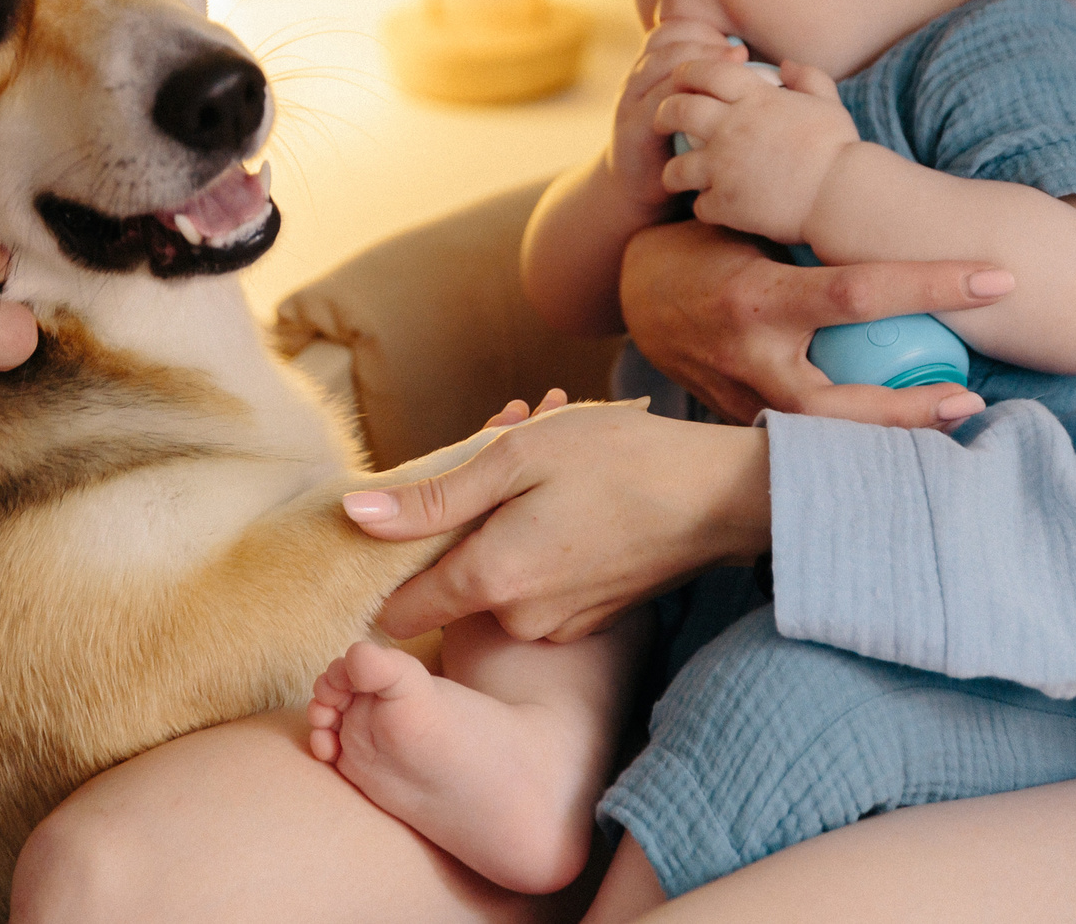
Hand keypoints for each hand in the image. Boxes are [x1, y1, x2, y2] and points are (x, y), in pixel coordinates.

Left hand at [341, 402, 770, 641]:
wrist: (722, 496)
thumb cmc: (620, 462)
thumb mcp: (517, 459)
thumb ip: (432, 498)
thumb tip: (354, 518)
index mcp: (490, 581)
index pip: (398, 610)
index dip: (392, 564)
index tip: (413, 517)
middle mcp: (518, 620)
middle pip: (455, 581)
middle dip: (467, 520)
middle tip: (504, 447)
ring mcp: (558, 627)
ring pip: (501, 577)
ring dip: (508, 524)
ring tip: (551, 459)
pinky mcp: (590, 621)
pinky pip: (541, 584)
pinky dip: (544, 541)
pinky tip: (576, 492)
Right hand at [603, 20, 744, 209]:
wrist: (638, 190)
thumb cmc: (678, 146)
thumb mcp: (691, 109)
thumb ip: (708, 84)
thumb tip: (752, 59)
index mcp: (653, 69)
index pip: (672, 30)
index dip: (703, 30)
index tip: (738, 46)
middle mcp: (638, 80)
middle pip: (665, 42)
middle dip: (703, 42)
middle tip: (739, 54)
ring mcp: (630, 105)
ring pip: (656, 68)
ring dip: (694, 65)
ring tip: (729, 73)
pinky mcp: (631, 133)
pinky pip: (652, 107)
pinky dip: (681, 102)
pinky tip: (709, 109)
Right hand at [617, 219, 1004, 427]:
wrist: (633, 294)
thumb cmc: (705, 242)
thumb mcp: (749, 223)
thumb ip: (808, 229)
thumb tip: (895, 207)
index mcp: (758, 297)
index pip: (860, 293)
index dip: (934, 286)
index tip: (996, 278)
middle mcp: (752, 358)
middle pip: (842, 402)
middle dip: (911, 408)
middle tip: (972, 399)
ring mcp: (744, 399)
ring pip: (824, 434)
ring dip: (890, 432)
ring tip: (950, 419)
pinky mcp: (743, 420)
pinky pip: (806, 435)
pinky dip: (854, 434)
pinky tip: (904, 430)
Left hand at [656, 58, 858, 244]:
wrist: (843, 196)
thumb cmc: (840, 149)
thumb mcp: (829, 103)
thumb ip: (808, 78)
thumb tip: (787, 65)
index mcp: (755, 99)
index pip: (707, 71)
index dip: (688, 71)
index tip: (681, 79)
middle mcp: (732, 127)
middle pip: (677, 110)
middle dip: (664, 113)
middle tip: (663, 121)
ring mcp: (724, 167)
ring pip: (676, 167)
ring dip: (674, 171)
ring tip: (677, 175)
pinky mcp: (726, 203)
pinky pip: (698, 205)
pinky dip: (703, 207)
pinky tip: (711, 208)